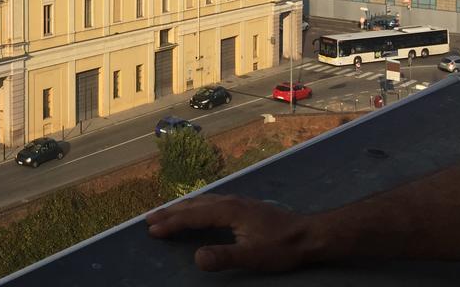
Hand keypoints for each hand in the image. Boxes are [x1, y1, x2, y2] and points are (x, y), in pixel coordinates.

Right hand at [145, 194, 317, 271]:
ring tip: (166, 213)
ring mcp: (237, 202)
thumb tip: (196, 258)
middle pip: (193, 205)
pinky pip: (211, 202)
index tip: (152, 230)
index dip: (171, 223)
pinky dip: (195, 206)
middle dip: (170, 213)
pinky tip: (198, 210)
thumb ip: (224, 257)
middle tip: (149, 219)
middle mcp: (229, 201)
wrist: (310, 234)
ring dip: (182, 208)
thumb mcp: (253, 257)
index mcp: (228, 210)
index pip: (192, 216)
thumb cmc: (282, 247)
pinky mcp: (243, 206)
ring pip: (202, 202)